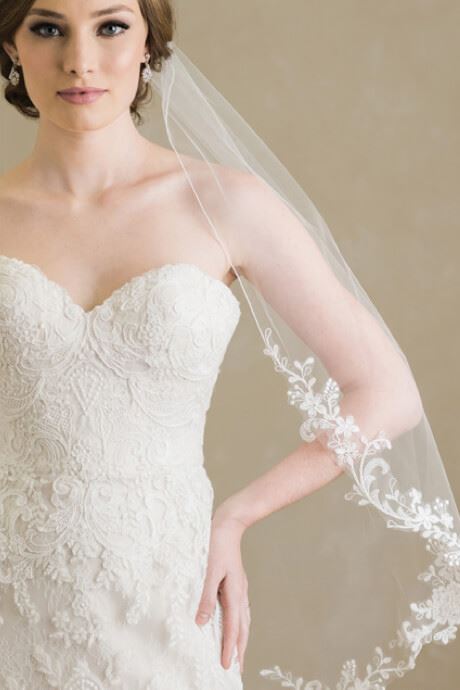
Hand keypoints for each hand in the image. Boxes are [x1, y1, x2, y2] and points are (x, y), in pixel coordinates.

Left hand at [195, 514, 249, 673]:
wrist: (228, 523)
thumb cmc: (216, 544)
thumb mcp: (209, 571)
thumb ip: (206, 597)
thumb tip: (201, 623)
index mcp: (234, 593)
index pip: (232, 628)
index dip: (229, 649)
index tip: (227, 667)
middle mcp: (240, 593)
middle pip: (242, 628)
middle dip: (239, 650)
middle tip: (236, 670)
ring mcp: (240, 588)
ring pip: (243, 620)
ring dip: (240, 639)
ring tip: (237, 654)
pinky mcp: (237, 583)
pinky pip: (240, 610)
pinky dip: (238, 624)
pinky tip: (234, 625)